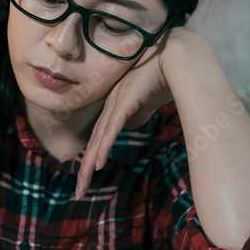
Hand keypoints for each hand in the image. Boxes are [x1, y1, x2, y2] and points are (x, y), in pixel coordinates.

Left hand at [75, 27, 189, 198]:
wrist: (171, 57)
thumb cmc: (160, 77)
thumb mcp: (145, 104)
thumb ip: (135, 116)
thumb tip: (129, 129)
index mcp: (114, 107)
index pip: (99, 139)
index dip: (91, 159)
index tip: (86, 179)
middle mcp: (110, 107)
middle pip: (94, 143)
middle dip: (85, 170)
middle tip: (78, 192)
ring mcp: (115, 104)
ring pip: (98, 140)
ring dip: (89, 165)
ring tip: (82, 185)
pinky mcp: (124, 103)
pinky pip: (110, 130)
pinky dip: (102, 148)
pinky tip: (96, 164)